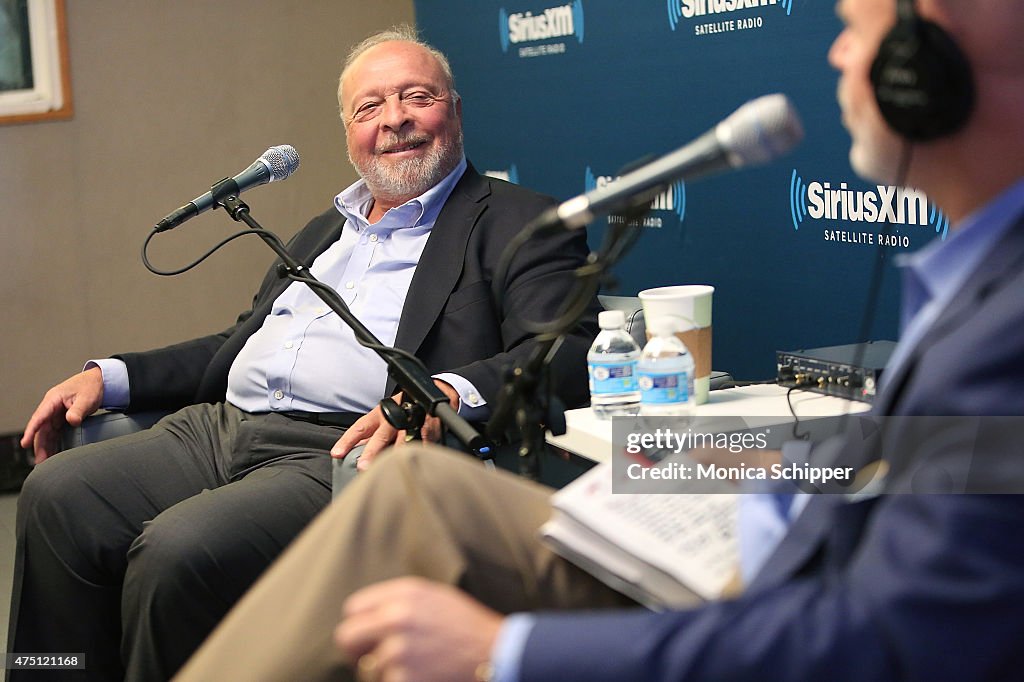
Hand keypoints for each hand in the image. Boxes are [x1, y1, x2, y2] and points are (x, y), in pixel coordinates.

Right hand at [20, 366, 104, 461]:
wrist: (100, 381)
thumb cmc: (91, 386)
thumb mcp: (86, 398)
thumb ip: (78, 410)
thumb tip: (71, 421)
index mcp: (53, 399)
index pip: (39, 417)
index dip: (31, 431)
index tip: (25, 443)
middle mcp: (52, 407)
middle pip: (42, 428)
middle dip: (39, 445)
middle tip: (40, 460)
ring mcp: (56, 413)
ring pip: (47, 432)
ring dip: (46, 446)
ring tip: (45, 461)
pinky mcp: (63, 418)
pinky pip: (55, 432)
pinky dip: (54, 442)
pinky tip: (54, 452)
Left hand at [331, 379, 459, 471]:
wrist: (426, 398)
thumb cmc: (399, 411)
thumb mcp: (382, 419)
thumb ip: (369, 435)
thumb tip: (352, 452)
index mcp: (377, 416)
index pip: (359, 428)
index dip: (347, 441)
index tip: (337, 453)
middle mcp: (391, 419)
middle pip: (379, 436)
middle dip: (371, 452)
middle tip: (363, 467)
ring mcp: (409, 423)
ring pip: (401, 441)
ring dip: (394, 455)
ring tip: (388, 469)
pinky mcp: (426, 428)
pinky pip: (421, 443)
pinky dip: (417, 453)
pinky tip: (413, 462)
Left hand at [336, 577, 502, 681]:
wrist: (497, 653)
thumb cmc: (468, 627)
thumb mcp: (436, 598)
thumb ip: (400, 601)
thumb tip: (367, 615)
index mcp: (404, 594)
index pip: (354, 609)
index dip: (360, 626)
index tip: (369, 638)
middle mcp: (397, 618)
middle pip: (347, 637)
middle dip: (357, 652)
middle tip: (372, 661)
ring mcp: (399, 650)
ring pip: (366, 669)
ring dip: (383, 673)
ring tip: (411, 669)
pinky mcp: (405, 678)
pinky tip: (421, 677)